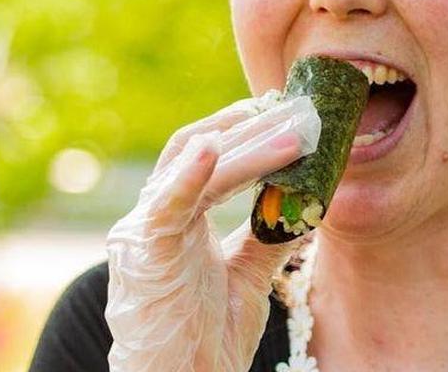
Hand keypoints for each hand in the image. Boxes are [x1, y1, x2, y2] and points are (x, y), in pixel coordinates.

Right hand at [104, 93, 319, 371]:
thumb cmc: (200, 340)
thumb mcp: (245, 280)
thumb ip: (265, 241)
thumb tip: (304, 208)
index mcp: (173, 220)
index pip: (206, 159)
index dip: (244, 132)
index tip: (285, 111)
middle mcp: (154, 215)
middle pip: (199, 152)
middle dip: (248, 126)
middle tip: (295, 106)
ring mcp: (144, 229)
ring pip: (195, 169)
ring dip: (246, 146)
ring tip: (292, 130)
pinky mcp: (144, 249)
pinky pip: (167, 203)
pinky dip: (189, 174)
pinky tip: (216, 147)